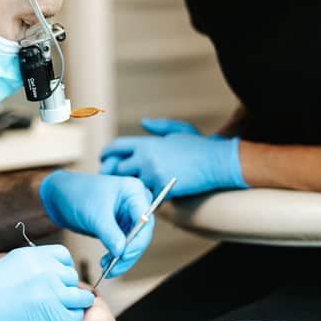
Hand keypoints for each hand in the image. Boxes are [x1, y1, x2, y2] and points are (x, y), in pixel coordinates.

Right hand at [0, 245, 93, 320]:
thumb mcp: (4, 267)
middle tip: (56, 300)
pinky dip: (70, 320)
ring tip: (61, 312)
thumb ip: (28, 266)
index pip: (63, 256)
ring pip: (80, 296)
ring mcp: (49, 291)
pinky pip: (75, 315)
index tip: (58, 281)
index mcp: (30, 255)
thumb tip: (46, 272)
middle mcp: (43, 269)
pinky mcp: (51, 315)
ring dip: (74, 304)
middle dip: (67, 288)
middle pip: (72, 276)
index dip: (63, 269)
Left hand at [40, 170, 153, 278]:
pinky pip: (124, 244)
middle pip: (142, 233)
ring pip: (134, 242)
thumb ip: (110, 234)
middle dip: (129, 253)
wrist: (60, 195)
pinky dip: (116, 255)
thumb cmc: (77, 195)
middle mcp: (135, 202)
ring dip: (122, 257)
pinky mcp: (120, 226)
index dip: (137, 241)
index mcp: (134, 191)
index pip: (144, 220)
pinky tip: (106, 263)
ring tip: (107, 268)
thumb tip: (121, 252)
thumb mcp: (95, 215)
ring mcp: (128, 214)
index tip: (124, 255)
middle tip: (115, 268)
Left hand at [99, 118, 246, 196]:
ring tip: (125, 189)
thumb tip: (142, 123)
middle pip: (119, 168)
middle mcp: (146, 159)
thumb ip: (158, 126)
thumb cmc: (199, 145)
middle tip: (110, 177)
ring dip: (130, 186)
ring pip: (132, 184)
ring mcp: (153, 176)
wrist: (216, 162)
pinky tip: (143, 197)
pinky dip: (146, 197)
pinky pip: (147, 196)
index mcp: (147, 143)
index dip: (107, 152)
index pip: (118, 146)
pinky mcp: (162, 190)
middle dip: (115, 172)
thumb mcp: (177, 130)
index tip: (103, 158)